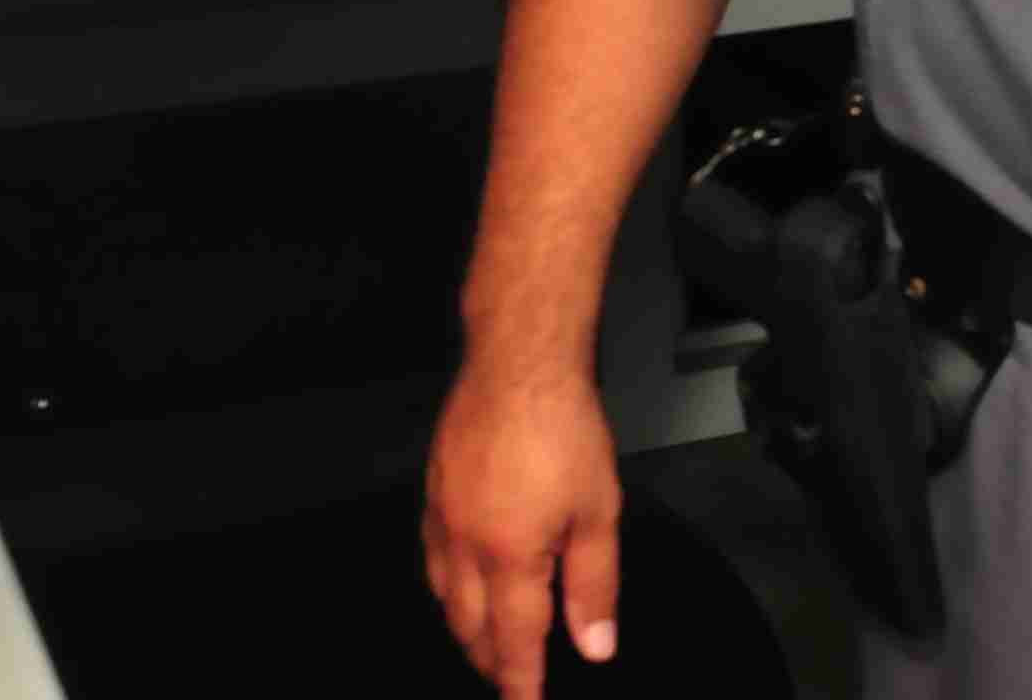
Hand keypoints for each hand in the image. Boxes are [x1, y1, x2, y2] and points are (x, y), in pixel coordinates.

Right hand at [422, 356, 625, 699]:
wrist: (517, 363)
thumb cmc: (564, 431)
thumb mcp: (599, 512)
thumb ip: (594, 587)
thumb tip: (595, 647)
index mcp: (509, 558)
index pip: (514, 641)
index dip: (520, 682)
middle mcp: (464, 547)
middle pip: (470, 627)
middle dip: (489, 660)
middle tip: (508, 679)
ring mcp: (441, 519)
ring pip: (444, 597)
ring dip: (464, 629)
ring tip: (484, 643)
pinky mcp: (432, 492)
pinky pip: (432, 558)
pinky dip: (447, 586)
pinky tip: (458, 582)